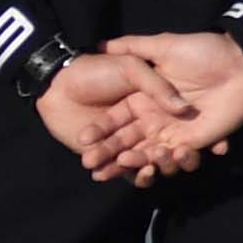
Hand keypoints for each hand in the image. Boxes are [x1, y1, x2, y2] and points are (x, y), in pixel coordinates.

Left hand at [36, 54, 184, 183]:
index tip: (181, 150)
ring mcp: (125, 141)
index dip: (182, 140)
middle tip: (152, 158)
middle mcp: (144, 125)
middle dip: (159, 158)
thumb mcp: (132, 68)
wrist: (58, 84)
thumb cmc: (97, 70)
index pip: (175, 128)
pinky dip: (116, 174)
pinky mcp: (106, 155)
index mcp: (155, 105)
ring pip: (138, 161)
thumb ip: (158, 87)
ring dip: (135, 167)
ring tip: (124, 162)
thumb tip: (185, 110)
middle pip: (160, 148)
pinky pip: (118, 170)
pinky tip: (104, 173)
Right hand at [99, 32, 242, 180]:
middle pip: (127, 142)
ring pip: (149, 154)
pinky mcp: (196, 141)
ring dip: (135, 162)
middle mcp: (155, 118)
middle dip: (108, 154)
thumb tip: (100, 44)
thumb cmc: (203, 51)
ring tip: (122, 163)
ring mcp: (175, 131)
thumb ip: (134, 46)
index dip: (99, 130)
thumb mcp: (164, 47)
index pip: (116, 120)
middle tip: (90, 164)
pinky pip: (177, 158)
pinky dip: (166, 163)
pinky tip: (154, 162)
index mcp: (143, 99)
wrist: (241, 63)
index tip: (81, 141)